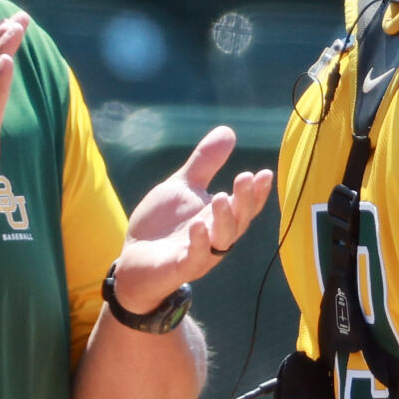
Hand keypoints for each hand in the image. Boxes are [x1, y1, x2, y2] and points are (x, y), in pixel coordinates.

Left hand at [111, 126, 273, 313]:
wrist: (133, 258)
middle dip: (245, 201)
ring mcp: (199, 254)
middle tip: (246, 177)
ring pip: (222, 240)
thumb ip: (205, 163)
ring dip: (224, 219)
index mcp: (219, 218)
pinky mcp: (178, 267)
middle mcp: (215, 237)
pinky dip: (198, 242)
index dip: (257, 192)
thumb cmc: (162, 224)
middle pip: (239, 221)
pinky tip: (196, 225)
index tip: (264, 173)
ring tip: (221, 196)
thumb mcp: (183, 186)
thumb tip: (228, 131)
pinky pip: (194, 258)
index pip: (245, 205)